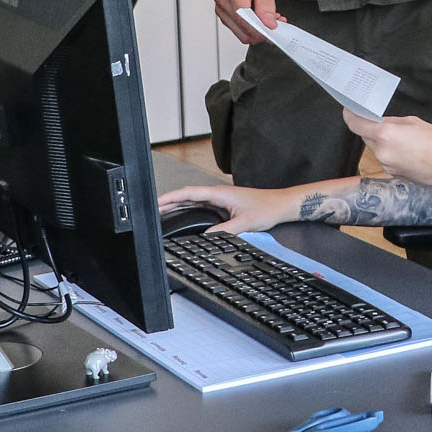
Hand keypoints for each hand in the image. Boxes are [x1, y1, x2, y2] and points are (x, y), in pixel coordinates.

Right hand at [157, 182, 299, 233]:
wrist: (280, 205)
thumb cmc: (266, 208)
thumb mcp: (245, 222)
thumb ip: (224, 230)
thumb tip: (206, 238)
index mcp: (219, 193)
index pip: (189, 193)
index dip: (171, 197)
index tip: (157, 202)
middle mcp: (216, 194)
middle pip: (186, 197)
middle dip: (168, 202)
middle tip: (151, 211)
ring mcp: (218, 200)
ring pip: (192, 202)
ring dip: (176, 207)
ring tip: (160, 214)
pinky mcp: (222, 207)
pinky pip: (200, 208)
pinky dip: (187, 212)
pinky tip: (180, 218)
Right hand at [215, 0, 280, 45]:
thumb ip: (267, 4)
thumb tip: (269, 23)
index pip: (245, 19)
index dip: (260, 29)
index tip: (274, 31)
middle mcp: (223, 0)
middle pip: (241, 29)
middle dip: (260, 31)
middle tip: (275, 24)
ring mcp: (220, 6)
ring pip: (239, 32)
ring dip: (255, 30)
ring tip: (268, 19)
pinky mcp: (222, 11)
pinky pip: (236, 27)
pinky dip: (249, 27)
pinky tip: (258, 18)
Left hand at [346, 111, 431, 193]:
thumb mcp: (413, 122)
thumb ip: (391, 122)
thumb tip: (380, 122)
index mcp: (384, 134)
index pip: (355, 124)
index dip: (349, 116)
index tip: (348, 110)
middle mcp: (381, 151)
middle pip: (365, 137)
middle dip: (370, 128)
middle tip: (380, 121)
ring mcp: (385, 164)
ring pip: (375, 148)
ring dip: (381, 141)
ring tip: (400, 138)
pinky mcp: (392, 173)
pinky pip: (384, 158)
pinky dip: (389, 152)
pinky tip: (405, 150)